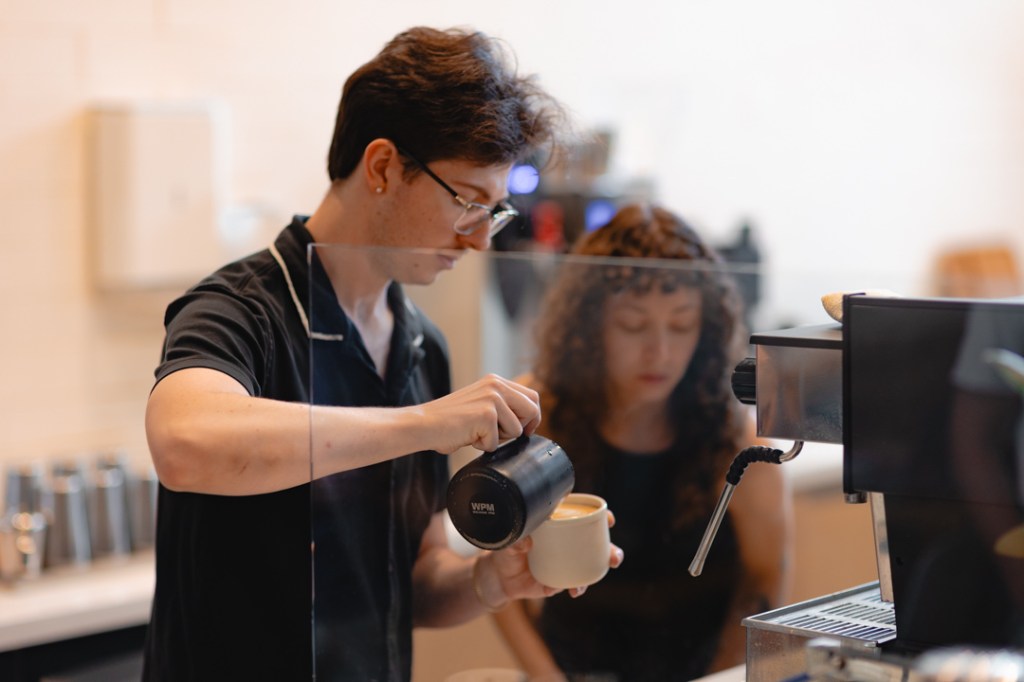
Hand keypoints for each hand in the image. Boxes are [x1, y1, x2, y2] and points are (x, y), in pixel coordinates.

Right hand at [417, 374, 540, 453]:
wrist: (424, 424)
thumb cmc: (450, 421)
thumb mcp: (480, 404)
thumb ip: (501, 406)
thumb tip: (526, 424)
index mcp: (496, 381)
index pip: (532, 396)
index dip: (532, 417)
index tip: (525, 430)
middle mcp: (496, 385)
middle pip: (532, 409)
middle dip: (523, 428)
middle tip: (503, 436)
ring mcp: (492, 399)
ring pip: (517, 430)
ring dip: (498, 439)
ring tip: (476, 433)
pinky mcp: (487, 415)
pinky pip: (497, 443)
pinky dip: (483, 446)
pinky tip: (467, 436)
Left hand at [489, 512, 624, 602]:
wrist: (500, 577)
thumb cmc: (507, 550)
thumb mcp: (509, 541)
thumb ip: (516, 538)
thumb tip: (527, 541)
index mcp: (558, 524)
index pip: (583, 515)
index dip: (600, 515)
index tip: (608, 519)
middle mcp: (567, 542)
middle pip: (596, 543)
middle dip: (611, 549)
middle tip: (614, 557)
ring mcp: (567, 562)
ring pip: (591, 564)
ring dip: (601, 569)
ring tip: (601, 575)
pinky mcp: (561, 579)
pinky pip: (575, 583)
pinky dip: (577, 586)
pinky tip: (574, 589)